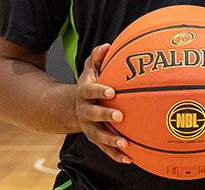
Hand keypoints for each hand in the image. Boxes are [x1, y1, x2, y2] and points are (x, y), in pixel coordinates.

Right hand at [75, 43, 132, 164]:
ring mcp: (89, 127)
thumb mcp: (90, 69)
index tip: (112, 91)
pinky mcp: (95, 139)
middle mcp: (84, 111)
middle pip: (93, 115)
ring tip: (125, 143)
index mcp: (84, 93)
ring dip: (111, 141)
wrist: (74, 107)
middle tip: (121, 116)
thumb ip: (97, 57)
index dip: (100, 91)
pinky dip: (116, 154)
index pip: (91, 91)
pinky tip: (129, 159)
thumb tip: (107, 45)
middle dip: (106, 116)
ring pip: (98, 136)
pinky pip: (105, 149)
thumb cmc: (90, 84)